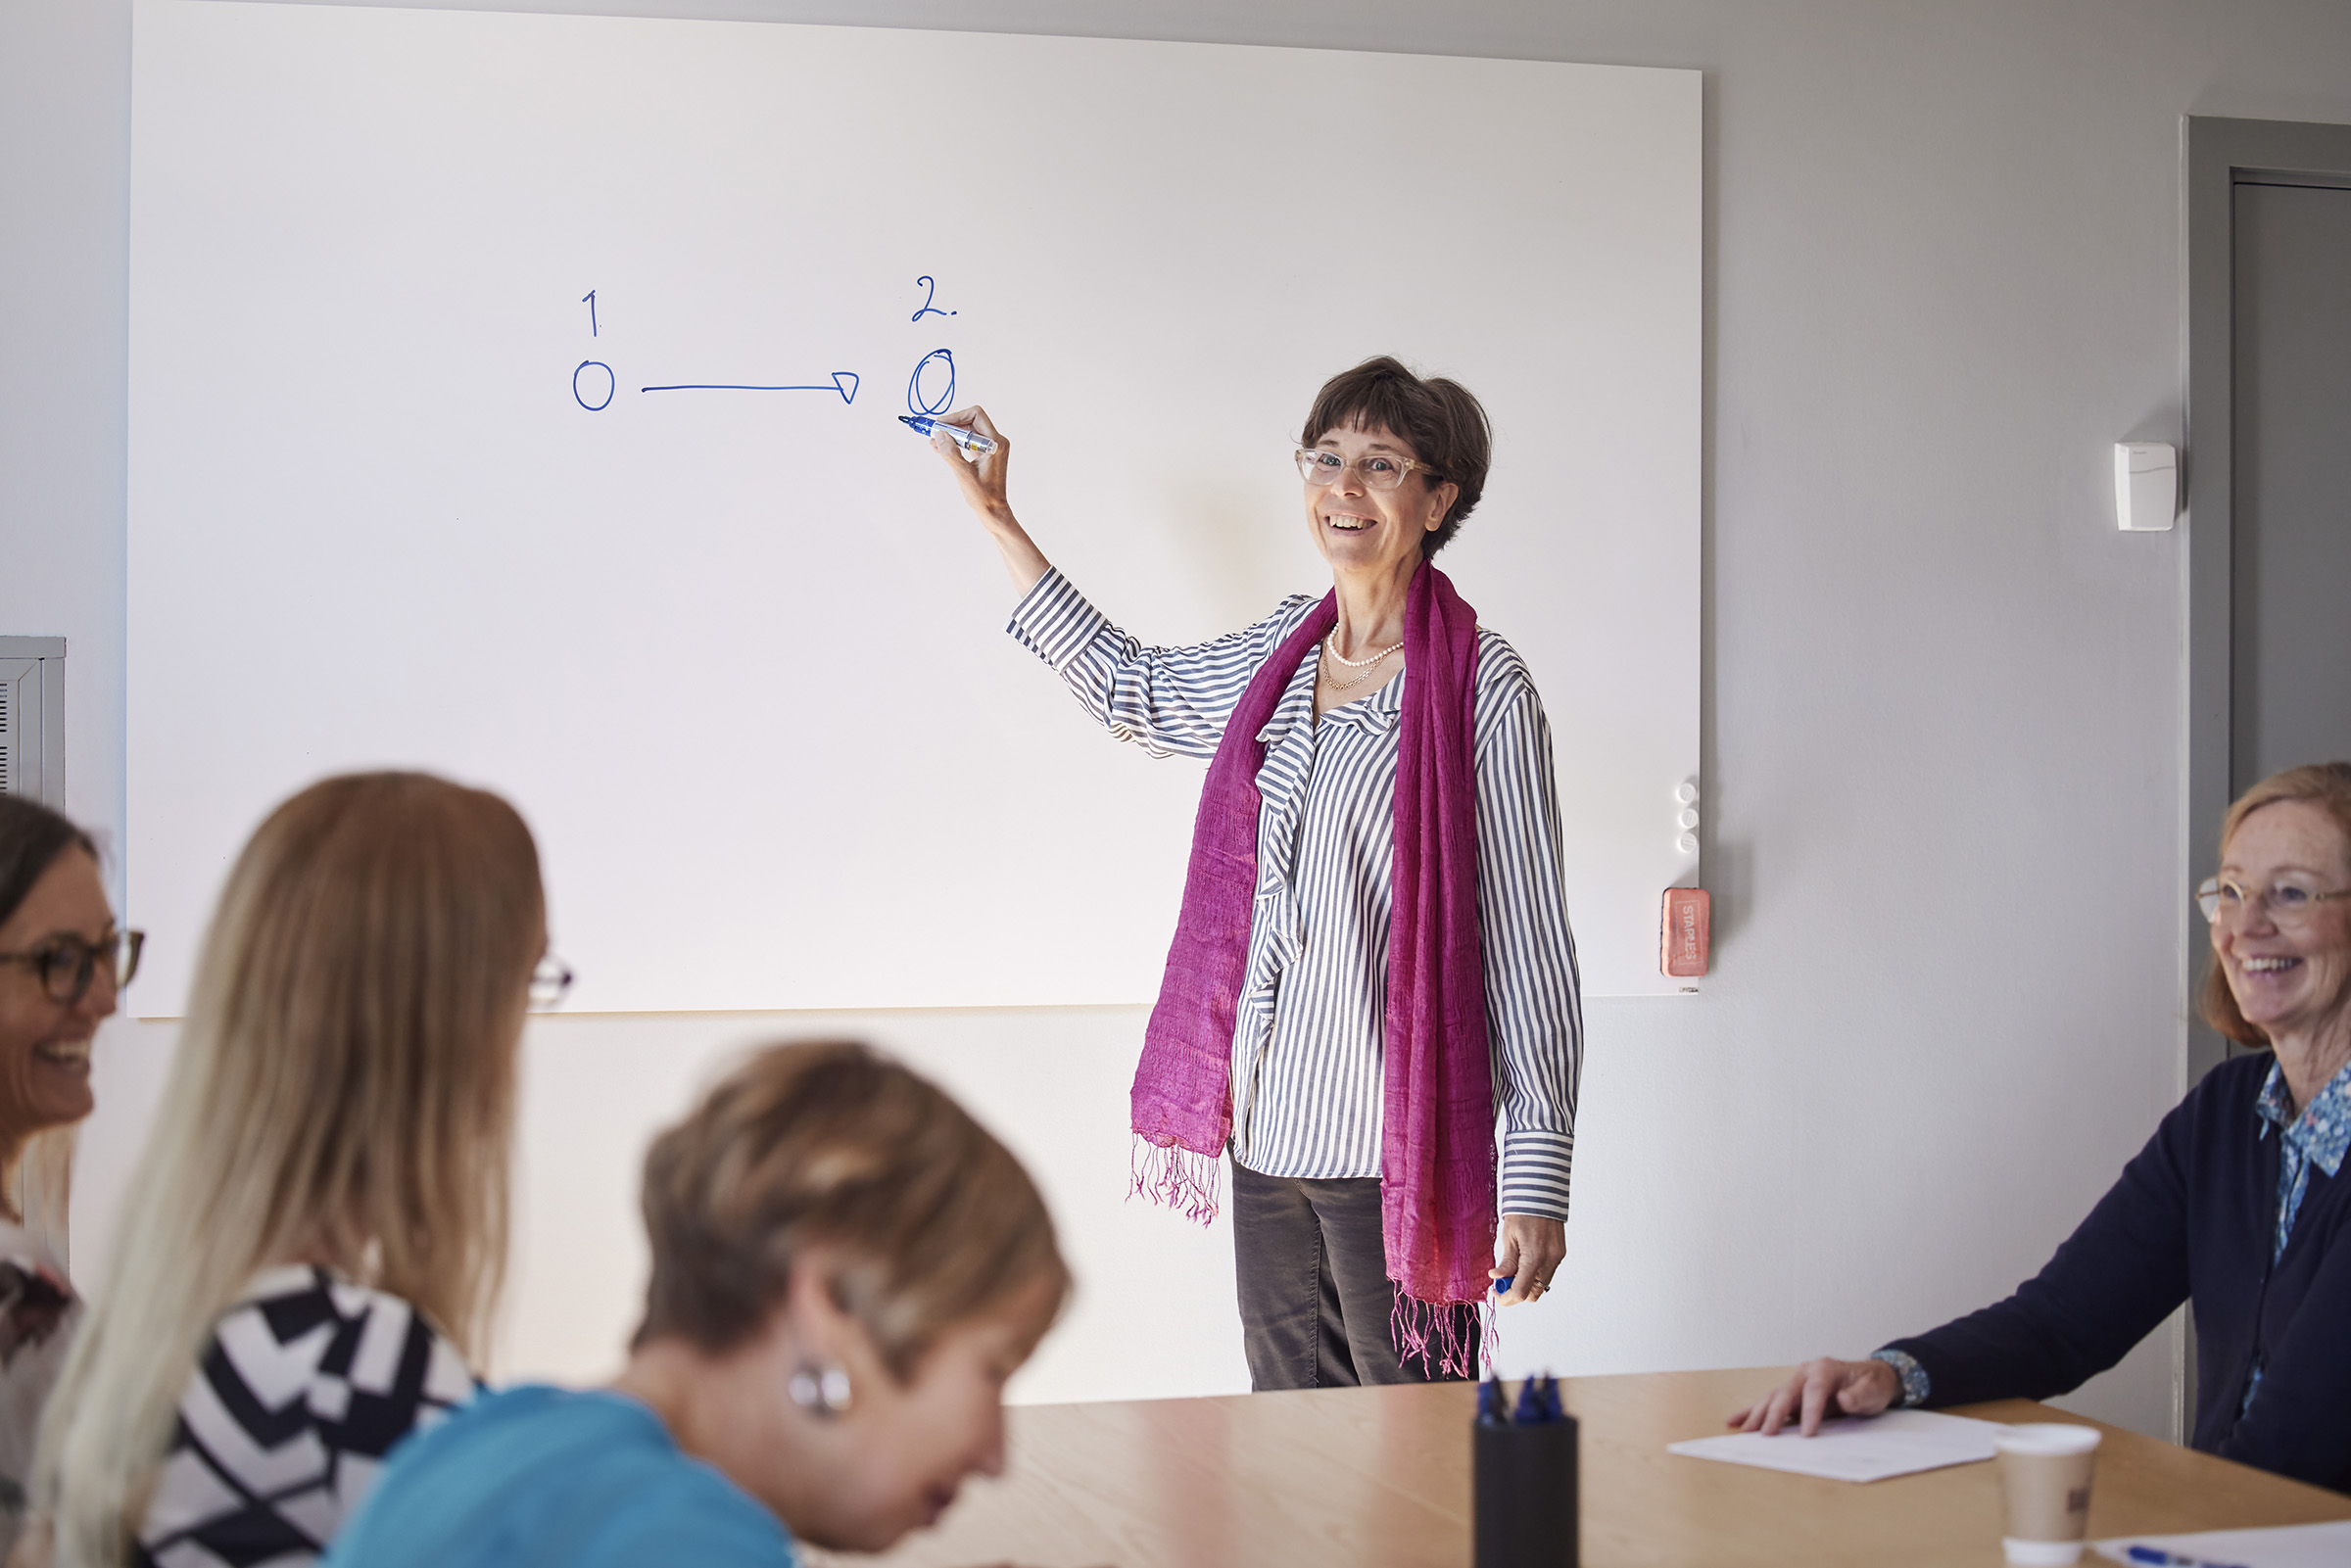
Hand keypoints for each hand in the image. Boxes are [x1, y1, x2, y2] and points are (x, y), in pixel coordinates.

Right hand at [926, 405, 1048, 591]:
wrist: (994, 512)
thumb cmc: (983, 497)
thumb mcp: (964, 475)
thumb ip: (951, 453)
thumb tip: (939, 434)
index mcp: (995, 443)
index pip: (975, 415)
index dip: (955, 417)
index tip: (939, 425)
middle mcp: (995, 441)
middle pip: (970, 421)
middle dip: (951, 425)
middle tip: (933, 432)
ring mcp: (991, 448)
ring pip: (968, 431)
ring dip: (950, 434)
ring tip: (933, 440)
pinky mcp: (985, 455)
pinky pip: (968, 442)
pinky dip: (954, 443)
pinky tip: (939, 447)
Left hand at [1488, 1214, 1563, 1306]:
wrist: (1541, 1193)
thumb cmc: (1523, 1211)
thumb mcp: (1509, 1236)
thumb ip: (1506, 1261)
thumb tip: (1497, 1278)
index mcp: (1534, 1256)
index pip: (1521, 1292)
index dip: (1506, 1298)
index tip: (1495, 1292)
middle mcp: (1550, 1260)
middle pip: (1533, 1294)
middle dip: (1516, 1292)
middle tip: (1501, 1280)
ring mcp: (1557, 1257)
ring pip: (1541, 1285)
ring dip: (1525, 1283)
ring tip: (1512, 1268)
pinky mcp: (1560, 1253)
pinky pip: (1547, 1273)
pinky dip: (1534, 1274)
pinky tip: (1524, 1262)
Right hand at [1725, 1357, 1899, 1435]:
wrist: (1872, 1378)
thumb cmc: (1872, 1384)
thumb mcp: (1874, 1390)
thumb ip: (1860, 1395)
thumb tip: (1844, 1399)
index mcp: (1824, 1369)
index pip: (1813, 1390)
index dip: (1809, 1412)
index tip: (1807, 1434)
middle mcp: (1805, 1373)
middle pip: (1786, 1393)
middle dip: (1774, 1414)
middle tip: (1766, 1434)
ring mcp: (1796, 1382)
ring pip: (1772, 1397)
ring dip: (1758, 1414)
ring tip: (1746, 1431)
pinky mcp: (1791, 1394)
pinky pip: (1769, 1402)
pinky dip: (1752, 1411)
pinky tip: (1736, 1421)